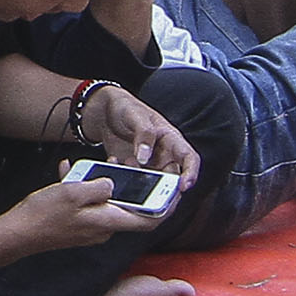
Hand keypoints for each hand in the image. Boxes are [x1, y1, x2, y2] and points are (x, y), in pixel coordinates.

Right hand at [0, 168, 162, 254]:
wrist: (17, 234)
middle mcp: (104, 229)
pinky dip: (82, 190)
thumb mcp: (73, 191)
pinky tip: (67, 174)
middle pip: (127, 207)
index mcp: (108, 221)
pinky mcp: (78, 228)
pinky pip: (88, 206)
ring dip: (99, 184)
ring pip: (105, 203)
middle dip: (127, 186)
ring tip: (83, 167)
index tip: (175, 192)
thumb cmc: (44, 214)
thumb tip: (112, 183)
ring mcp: (91, 230)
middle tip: (121, 164)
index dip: (165, 207)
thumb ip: (99, 185)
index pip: (148, 219)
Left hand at [78, 79, 202, 191]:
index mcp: (171, 140)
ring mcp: (147, 165)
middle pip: (172, 178)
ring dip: (139, 181)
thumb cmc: (127, 109)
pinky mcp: (132, 171)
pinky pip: (131, 181)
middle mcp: (163, 156)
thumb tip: (144, 158)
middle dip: (163, 187)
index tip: (183, 186)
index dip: (190, 173)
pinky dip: (123, 176)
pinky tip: (114, 161)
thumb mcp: (136, 116)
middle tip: (148, 186)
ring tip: (126, 162)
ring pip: (151, 184)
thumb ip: (144, 134)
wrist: (105, 112)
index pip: (189, 158)